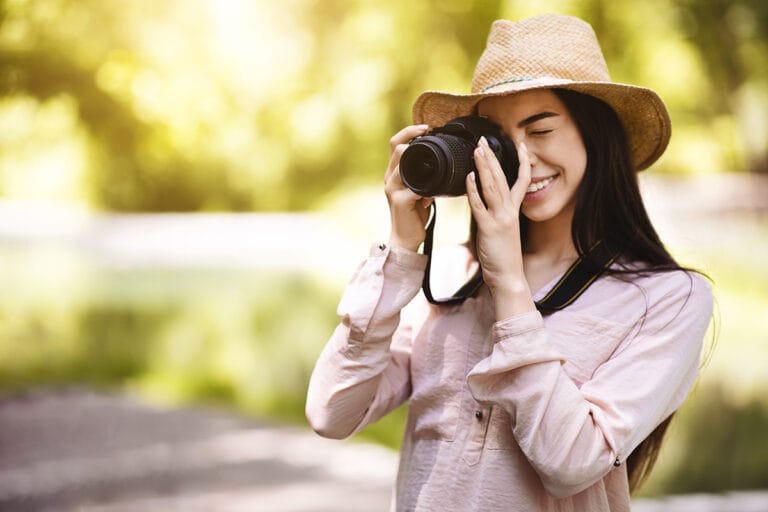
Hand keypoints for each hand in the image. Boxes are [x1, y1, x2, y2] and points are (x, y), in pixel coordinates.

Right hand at [384, 125, 433, 251]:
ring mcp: (393, 188)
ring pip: (402, 162)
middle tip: (428, 130)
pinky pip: (415, 187)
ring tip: (434, 153)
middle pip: (395, 146)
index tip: (426, 127)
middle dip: (411, 135)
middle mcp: (389, 178)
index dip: (409, 131)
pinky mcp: (400, 201)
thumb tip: (438, 168)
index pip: (395, 143)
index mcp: (394, 173)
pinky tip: (435, 188)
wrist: (405, 238)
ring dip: (417, 155)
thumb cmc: (414, 215)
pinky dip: (427, 185)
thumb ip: (424, 179)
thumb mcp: (419, 191)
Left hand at [466, 137, 535, 315]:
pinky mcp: (490, 228)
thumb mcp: (501, 231)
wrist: (508, 277)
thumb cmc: (502, 256)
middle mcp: (509, 211)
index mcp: (514, 211)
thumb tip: (481, 201)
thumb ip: (494, 214)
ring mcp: (500, 218)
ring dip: (484, 167)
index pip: (521, 181)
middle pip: (502, 178)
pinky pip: (480, 205)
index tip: (520, 145)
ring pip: (492, 187)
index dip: (522, 162)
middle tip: (483, 141)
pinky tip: (469, 177)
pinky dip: (474, 190)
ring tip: (477, 150)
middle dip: (493, 158)